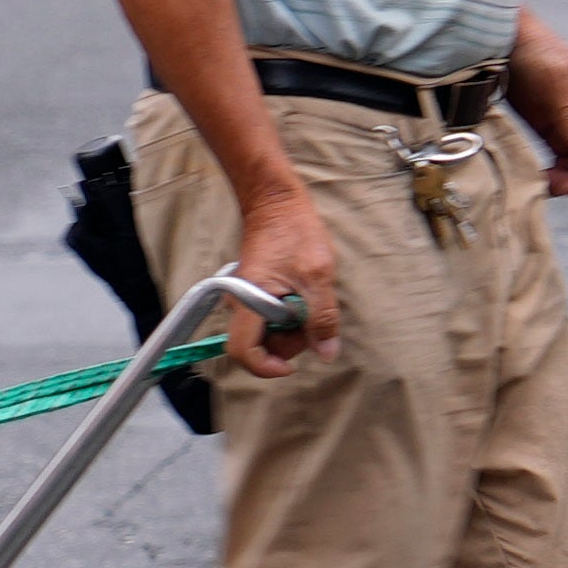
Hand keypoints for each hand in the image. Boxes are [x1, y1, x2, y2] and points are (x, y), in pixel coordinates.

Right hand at [220, 179, 341, 371]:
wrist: (277, 201)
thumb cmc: (295, 232)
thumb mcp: (317, 276)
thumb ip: (322, 317)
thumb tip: (326, 353)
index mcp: (249, 301)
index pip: (244, 351)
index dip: (267, 366)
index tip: (293, 364)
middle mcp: (240, 303)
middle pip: (257, 346)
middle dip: (287, 344)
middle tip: (312, 322)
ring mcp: (246, 298)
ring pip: (265, 332)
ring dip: (290, 329)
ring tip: (309, 302)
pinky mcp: (254, 292)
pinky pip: (268, 317)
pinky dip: (287, 316)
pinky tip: (302, 295)